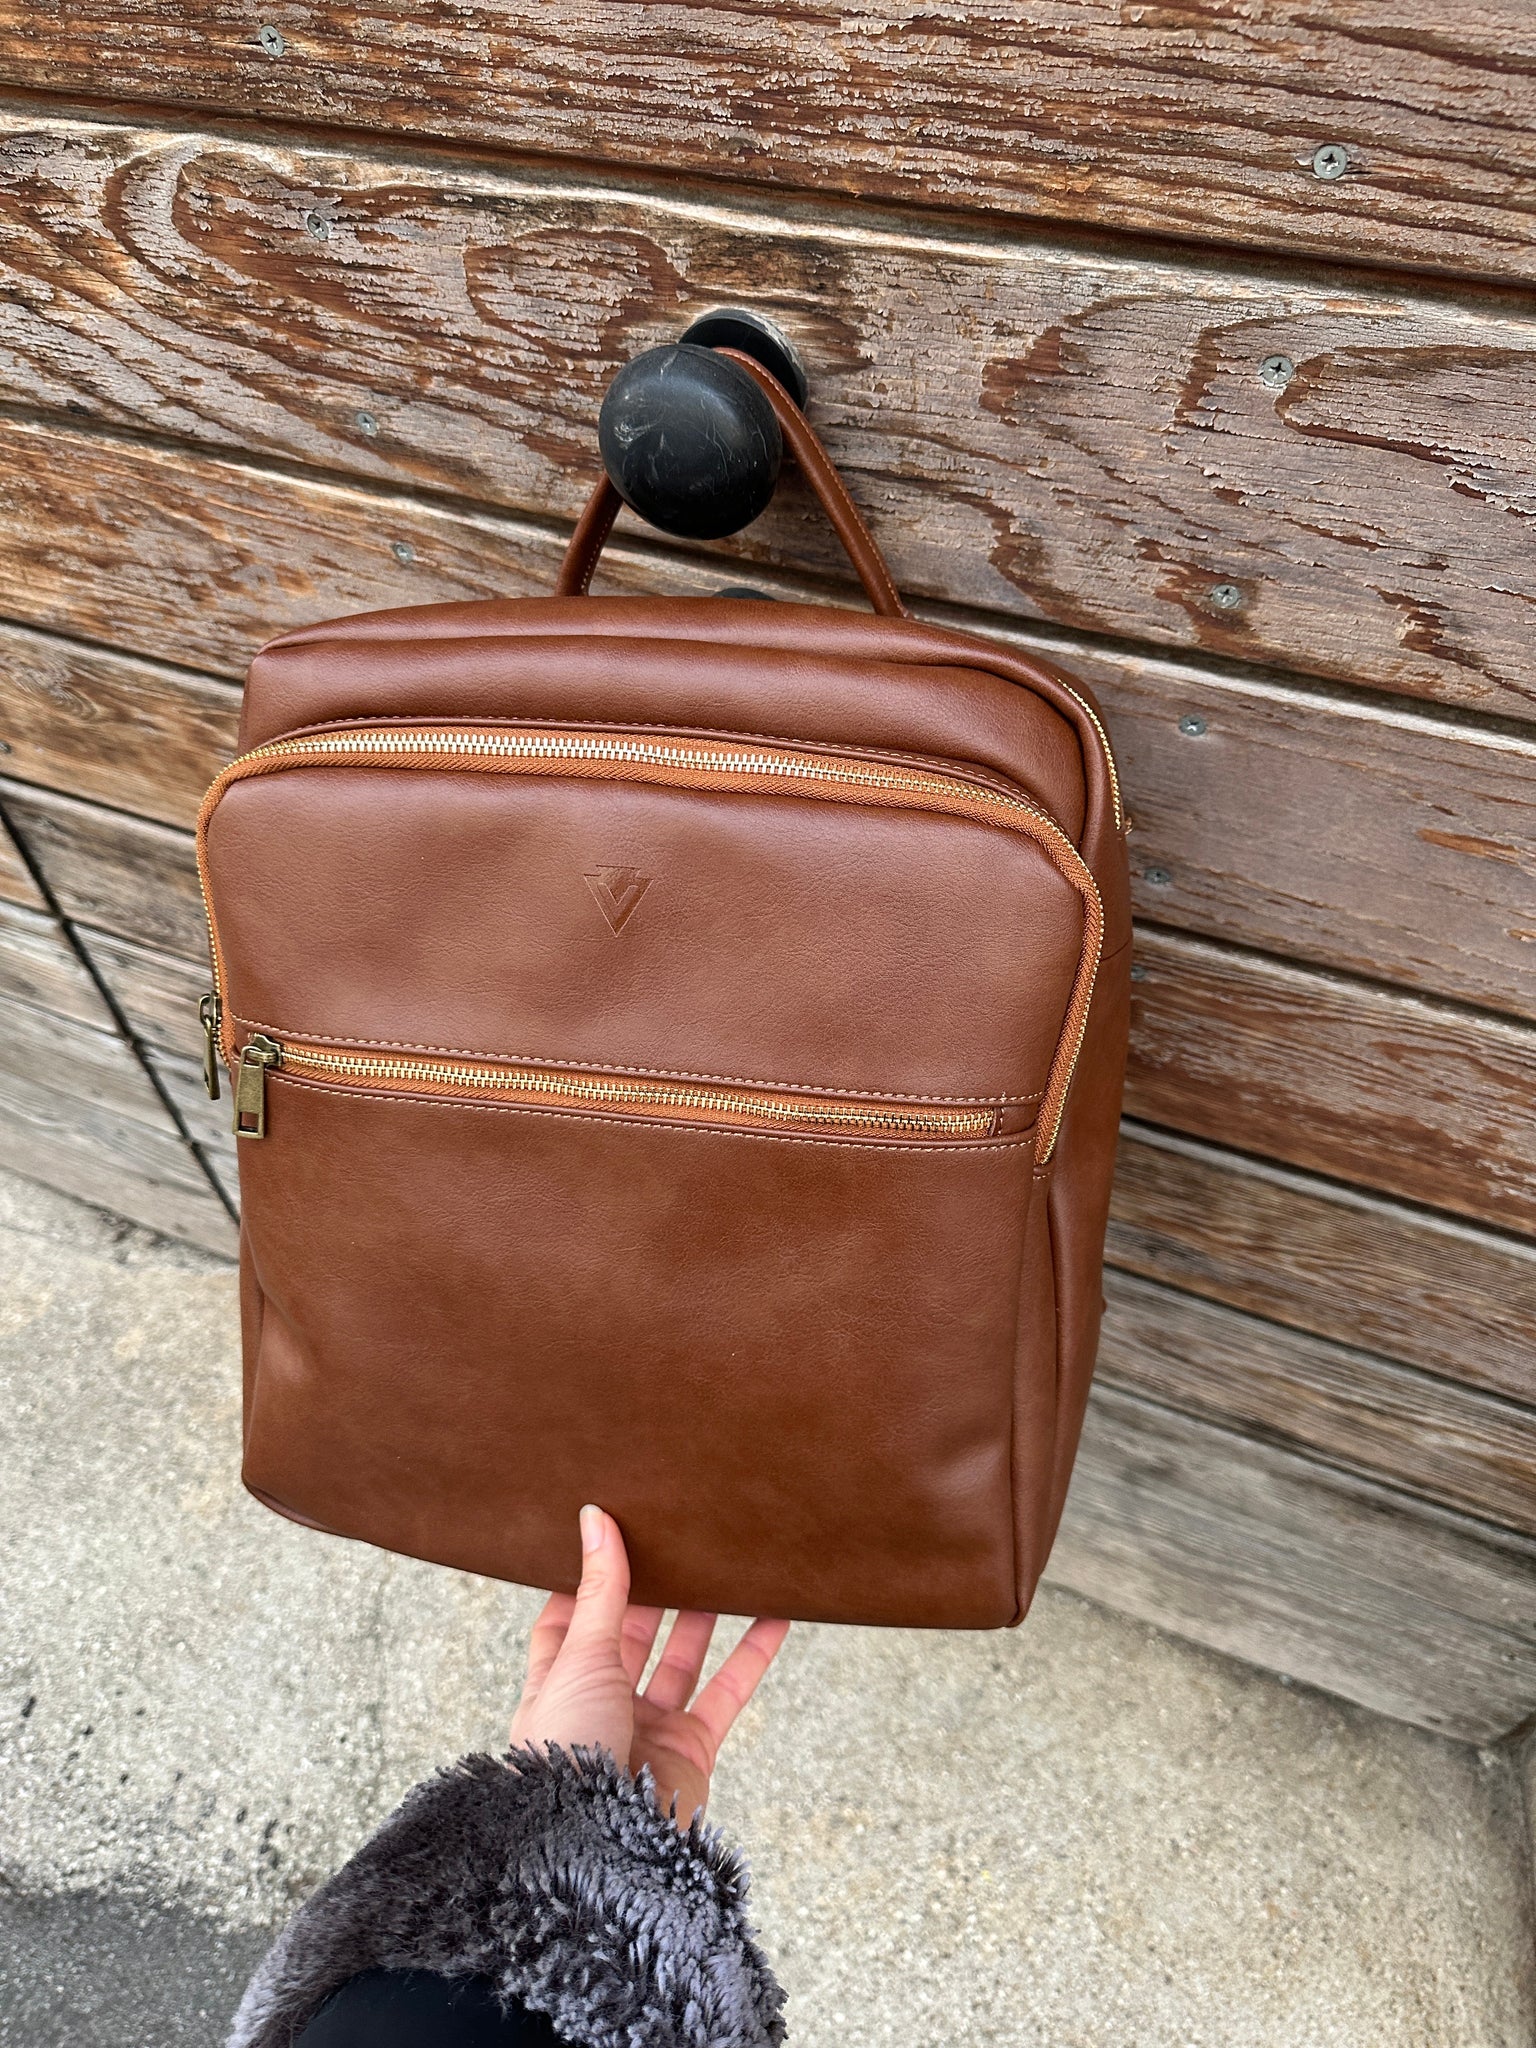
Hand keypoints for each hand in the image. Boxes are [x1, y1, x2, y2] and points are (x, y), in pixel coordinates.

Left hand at [509, 1505, 789, 1825]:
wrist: (598, 1845)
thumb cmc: (564, 1755)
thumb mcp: (579, 1656)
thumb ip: (600, 1589)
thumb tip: (594, 1517)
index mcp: (557, 1684)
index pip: (568, 1622)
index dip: (587, 1584)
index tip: (610, 1537)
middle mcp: (602, 1706)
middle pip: (632, 1635)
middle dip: (656, 1591)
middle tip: (680, 1539)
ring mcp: (648, 1730)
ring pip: (683, 1659)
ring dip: (706, 1614)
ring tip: (729, 1564)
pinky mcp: (692, 1751)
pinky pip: (727, 1693)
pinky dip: (753, 1654)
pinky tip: (776, 1616)